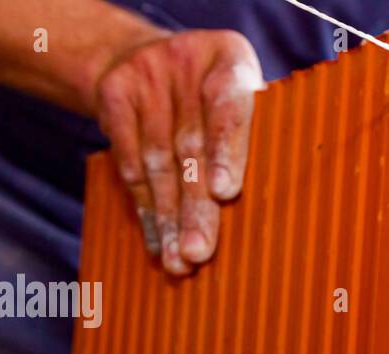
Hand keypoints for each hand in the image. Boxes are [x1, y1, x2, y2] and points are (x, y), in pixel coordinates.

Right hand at [94, 29, 261, 274]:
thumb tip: (274, 208)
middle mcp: (186, 61)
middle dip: (196, 206)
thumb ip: (252, 137)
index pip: (228, 104)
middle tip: (199, 251)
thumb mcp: (240, 98)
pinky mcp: (114, 93)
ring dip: (170, 219)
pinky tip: (158, 241)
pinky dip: (146, 209)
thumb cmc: (213, 97)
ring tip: (180, 259)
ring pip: (159, 163)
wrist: (145, 60)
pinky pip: (129, 163)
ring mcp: (146, 74)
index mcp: (231, 59)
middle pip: (191, 146)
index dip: (226, 149)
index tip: (224, 193)